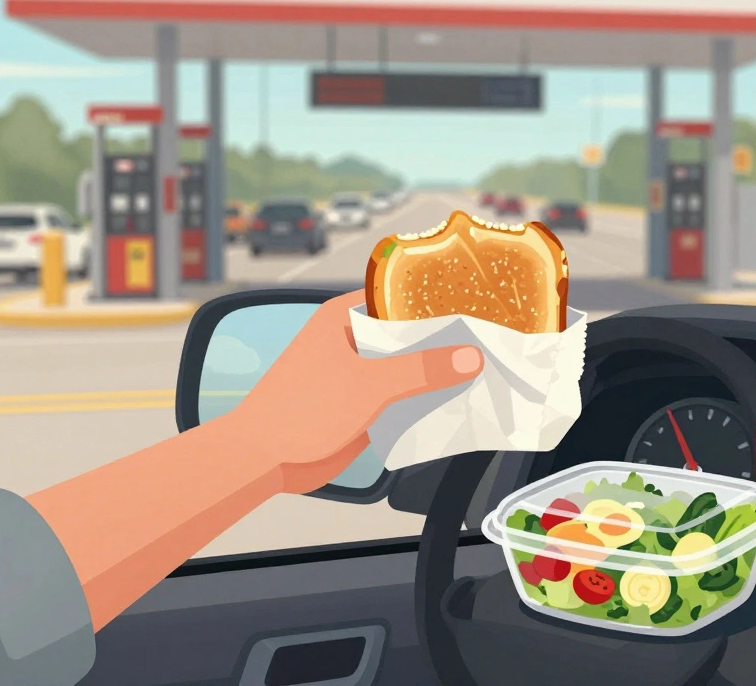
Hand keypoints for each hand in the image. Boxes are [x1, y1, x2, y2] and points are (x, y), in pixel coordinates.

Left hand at [229, 290, 482, 493]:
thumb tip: (469, 356)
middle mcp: (352, 339)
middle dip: (444, 341)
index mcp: (344, 316)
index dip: (438, 300)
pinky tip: (457, 402)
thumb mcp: (370, 384)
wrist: (264, 458)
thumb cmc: (299, 410)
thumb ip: (422, 369)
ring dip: (436, 373)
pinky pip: (402, 395)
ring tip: (484, 371)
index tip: (479, 305)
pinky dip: (425, 398)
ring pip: (408, 366)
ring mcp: (358, 372)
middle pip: (409, 333)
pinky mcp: (362, 403)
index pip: (401, 297)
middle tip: (491, 342)